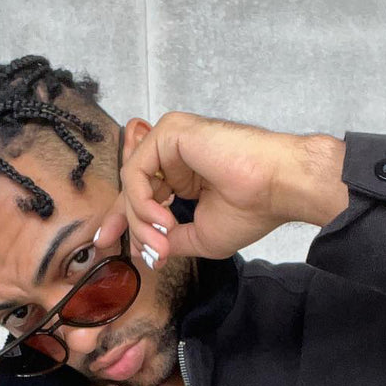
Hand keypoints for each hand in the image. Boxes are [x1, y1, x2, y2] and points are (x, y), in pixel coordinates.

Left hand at [96, 111, 347, 264]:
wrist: (277, 187)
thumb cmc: (252, 209)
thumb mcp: (200, 237)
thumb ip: (170, 239)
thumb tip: (148, 252)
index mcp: (184, 175)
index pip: (143, 194)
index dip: (125, 220)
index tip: (108, 244)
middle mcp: (175, 154)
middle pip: (133, 187)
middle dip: (121, 220)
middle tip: (113, 245)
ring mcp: (171, 141)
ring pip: (133, 183)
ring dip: (140, 219)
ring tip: (162, 241)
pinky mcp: (169, 133)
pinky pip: (138, 171)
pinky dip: (142, 200)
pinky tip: (162, 219)